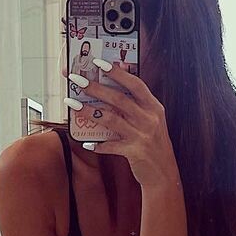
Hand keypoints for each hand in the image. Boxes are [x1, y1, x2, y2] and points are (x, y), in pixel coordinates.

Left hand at [80, 65, 179, 189]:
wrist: (164, 173)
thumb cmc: (153, 143)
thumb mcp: (151, 120)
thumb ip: (136, 105)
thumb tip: (113, 86)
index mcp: (154, 107)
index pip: (135, 84)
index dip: (117, 72)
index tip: (99, 63)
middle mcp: (149, 119)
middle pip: (118, 99)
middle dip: (95, 87)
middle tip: (76, 79)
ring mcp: (142, 135)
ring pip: (110, 119)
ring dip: (88, 110)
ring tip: (71, 104)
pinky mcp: (134, 152)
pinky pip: (110, 146)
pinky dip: (97, 144)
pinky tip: (85, 142)